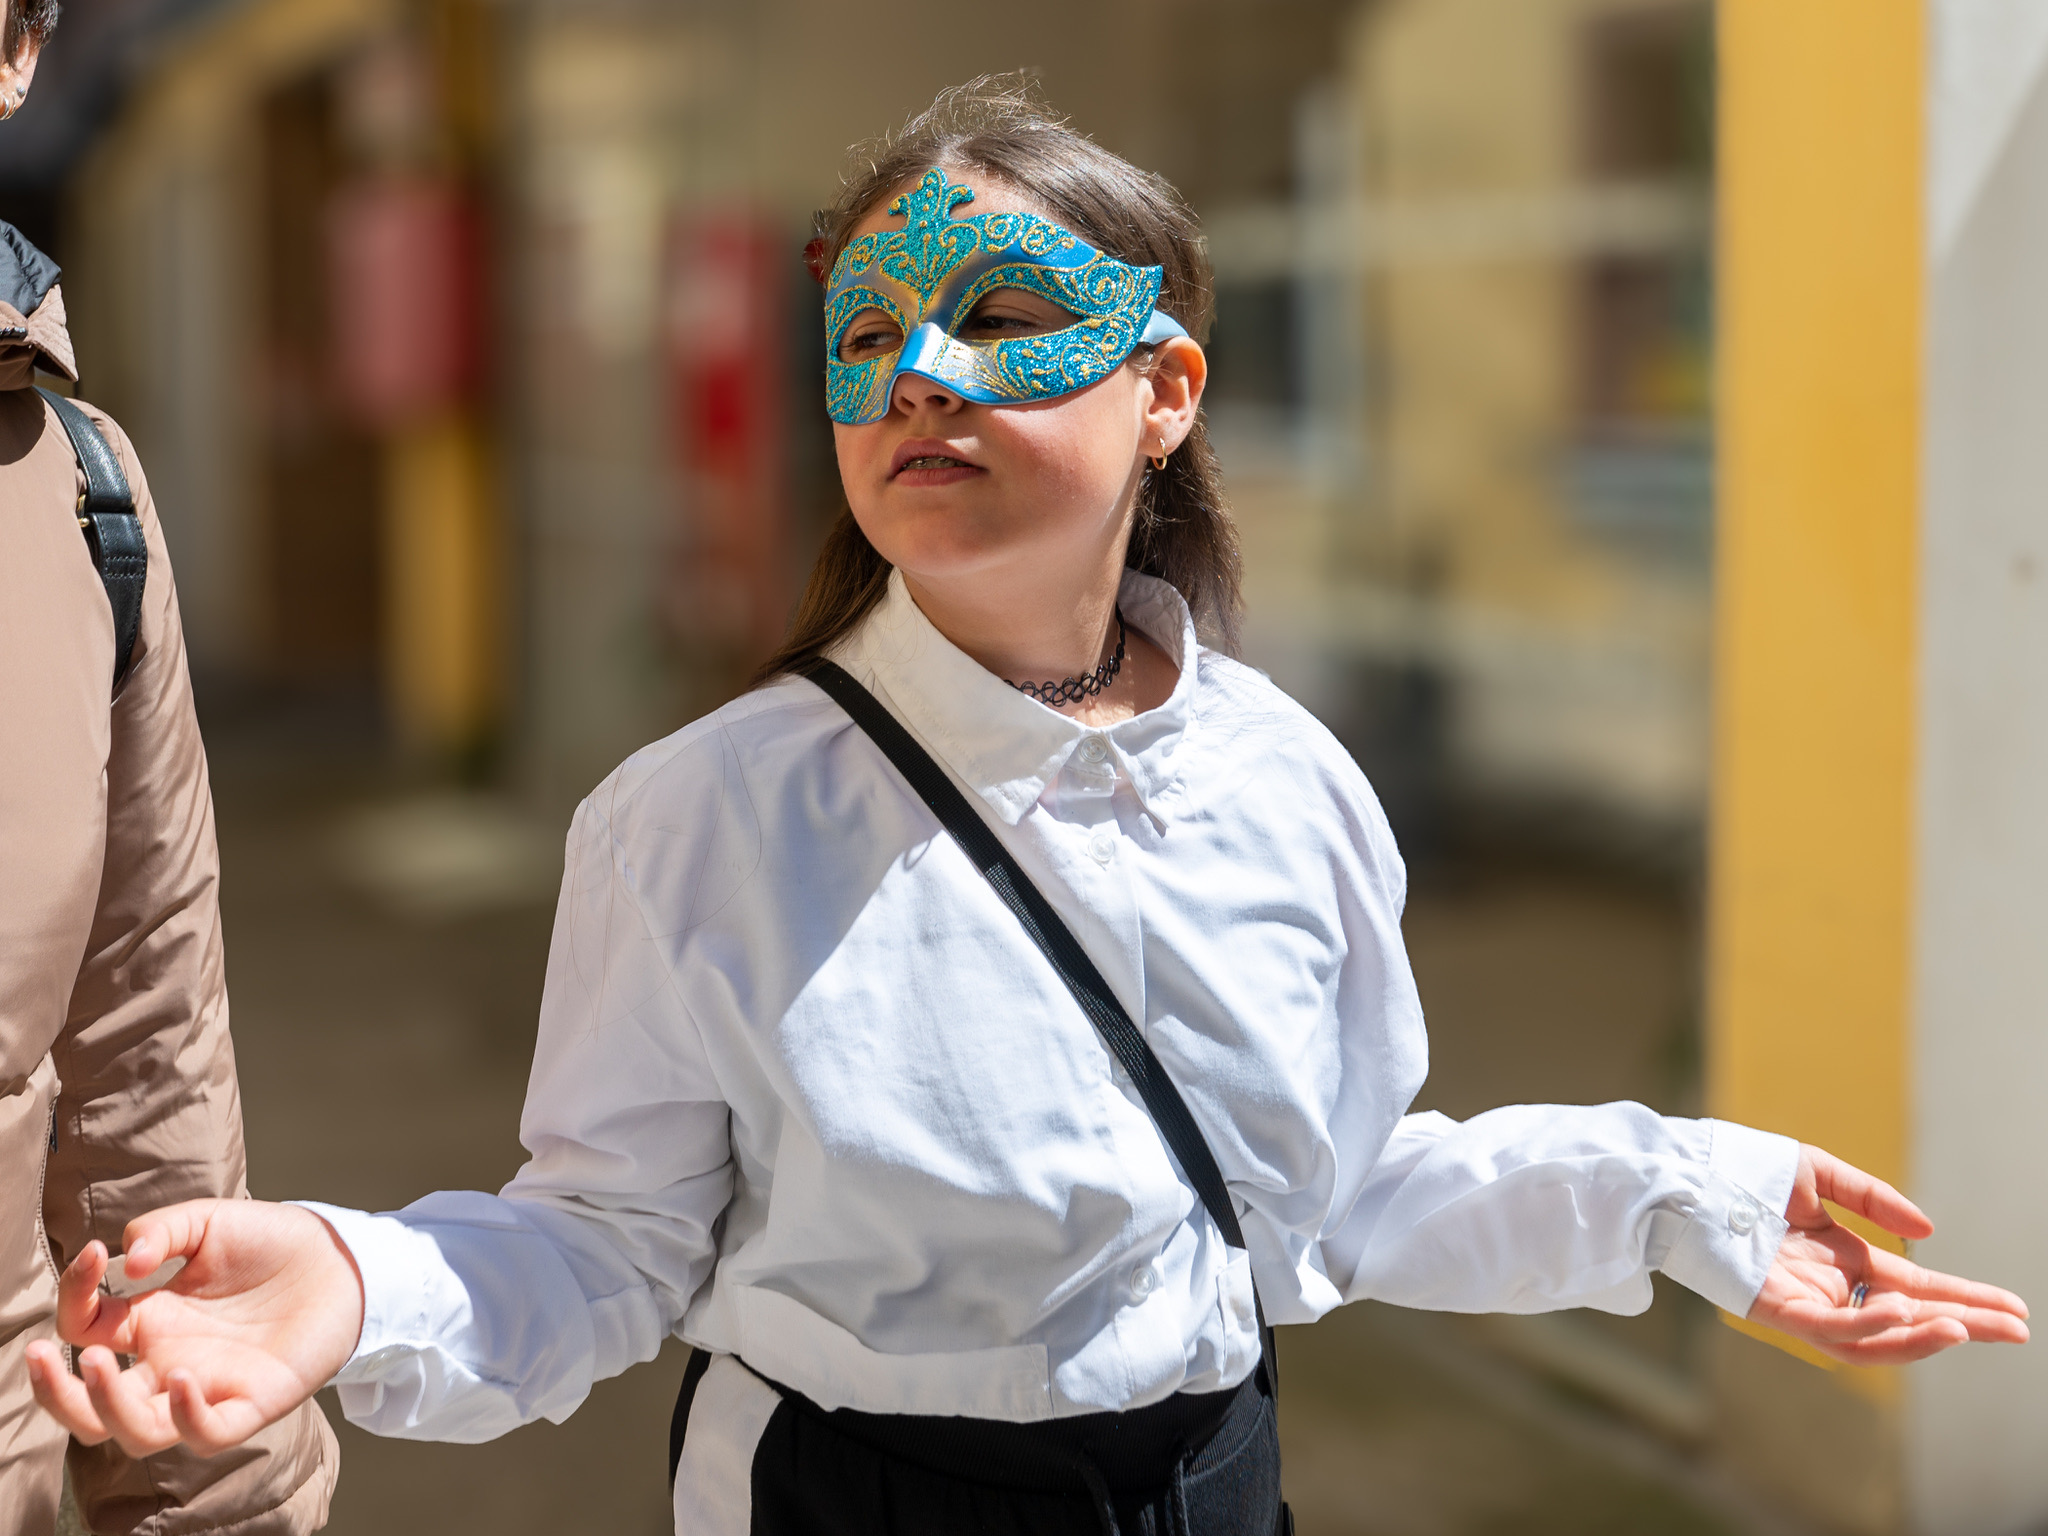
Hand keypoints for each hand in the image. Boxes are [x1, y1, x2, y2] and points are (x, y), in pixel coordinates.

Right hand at [25, 1199, 364, 1456]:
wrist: (342, 1257)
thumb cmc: (272, 1242)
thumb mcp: (209, 1222)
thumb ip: (162, 1231)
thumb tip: (125, 1262)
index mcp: (150, 1321)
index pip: (82, 1328)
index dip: (73, 1294)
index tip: (90, 1252)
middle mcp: (167, 1362)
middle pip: (89, 1409)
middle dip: (55, 1392)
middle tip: (43, 1356)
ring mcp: (207, 1387)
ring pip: (136, 1432)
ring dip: (107, 1407)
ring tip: (98, 1363)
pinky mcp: (253, 1402)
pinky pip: (207, 1434)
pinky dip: (186, 1418)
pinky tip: (180, 1376)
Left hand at [1747, 1146, 2028, 1363]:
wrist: (1680, 1172)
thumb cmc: (1738, 1169)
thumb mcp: (1816, 1175)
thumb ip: (1871, 1200)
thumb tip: (1928, 1230)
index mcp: (1839, 1260)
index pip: (1914, 1289)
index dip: (1964, 1299)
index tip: (2013, 1310)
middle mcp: (1826, 1288)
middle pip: (1906, 1319)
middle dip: (1962, 1325)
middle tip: (2016, 1331)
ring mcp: (1801, 1302)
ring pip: (1872, 1339)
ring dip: (1921, 1335)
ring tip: (1965, 1326)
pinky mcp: (1773, 1309)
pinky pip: (1830, 1329)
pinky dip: (1869, 1327)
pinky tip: (1904, 1312)